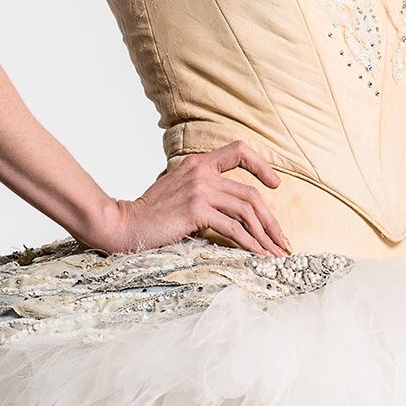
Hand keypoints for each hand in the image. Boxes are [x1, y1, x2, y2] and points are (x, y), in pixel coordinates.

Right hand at [88, 141, 290, 255]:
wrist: (123, 225)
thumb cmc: (150, 214)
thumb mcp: (178, 190)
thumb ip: (201, 189)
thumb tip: (228, 207)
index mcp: (198, 163)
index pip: (238, 151)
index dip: (261, 165)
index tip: (275, 184)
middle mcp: (202, 172)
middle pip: (250, 194)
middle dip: (271, 221)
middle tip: (282, 241)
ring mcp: (200, 190)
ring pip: (246, 211)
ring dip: (265, 235)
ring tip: (274, 253)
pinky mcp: (197, 210)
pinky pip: (233, 228)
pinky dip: (250, 243)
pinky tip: (258, 255)